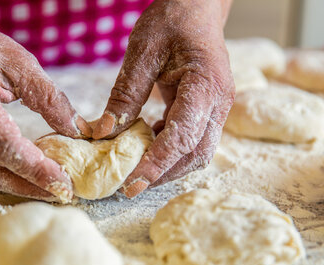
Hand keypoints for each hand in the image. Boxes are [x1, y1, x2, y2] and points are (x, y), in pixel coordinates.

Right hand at [0, 16, 90, 202]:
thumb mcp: (20, 62)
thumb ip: (49, 97)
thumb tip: (78, 131)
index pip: (4, 146)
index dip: (35, 169)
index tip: (65, 183)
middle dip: (32, 187)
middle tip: (66, 194)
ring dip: (21, 189)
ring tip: (53, 191)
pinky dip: (7, 181)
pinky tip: (31, 181)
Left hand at [92, 0, 234, 197]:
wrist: (196, 8)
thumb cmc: (172, 21)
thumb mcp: (142, 52)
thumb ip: (125, 94)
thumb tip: (104, 133)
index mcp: (205, 85)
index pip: (183, 136)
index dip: (157, 164)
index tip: (131, 185)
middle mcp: (219, 102)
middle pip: (196, 154)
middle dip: (164, 175)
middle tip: (129, 187)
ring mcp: (218, 108)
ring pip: (197, 152)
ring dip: (168, 166)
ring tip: (135, 171)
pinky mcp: (208, 110)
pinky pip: (193, 140)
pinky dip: (170, 150)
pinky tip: (147, 144)